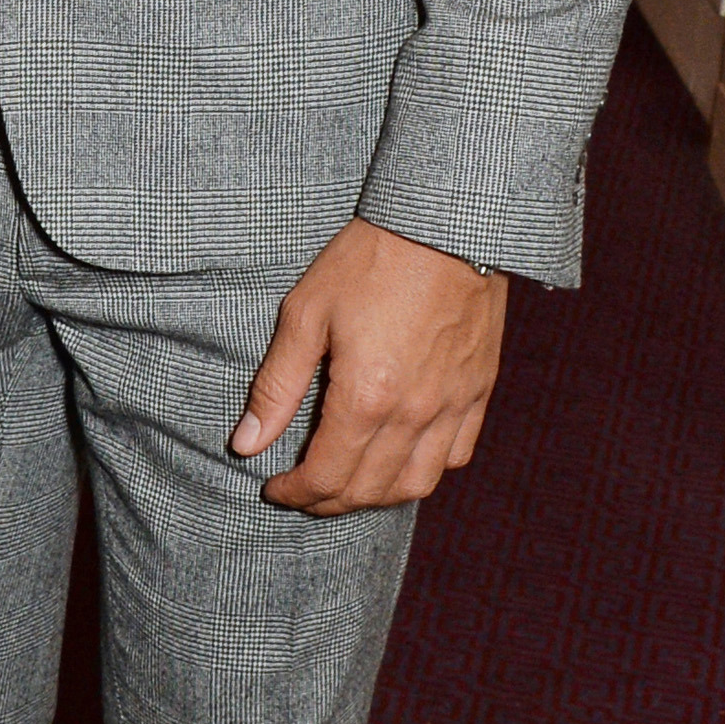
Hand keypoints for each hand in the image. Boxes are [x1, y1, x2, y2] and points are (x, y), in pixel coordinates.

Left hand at [230, 216, 507, 515]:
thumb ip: (277, 386)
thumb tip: (246, 443)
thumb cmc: (368, 259)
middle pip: (370, 489)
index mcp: (367, 398)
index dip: (296, 493)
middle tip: (304, 492)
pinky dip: (426, 471)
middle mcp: (414, 415)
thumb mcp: (306, 312)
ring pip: (417, 484)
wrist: (443, 222)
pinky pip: (456, 455)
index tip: (273, 489)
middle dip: (330, 501)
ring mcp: (452, 406)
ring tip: (348, 485)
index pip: (328, 476)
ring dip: (378, 496)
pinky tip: (403, 458)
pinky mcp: (478, 391)